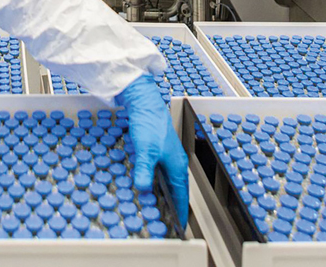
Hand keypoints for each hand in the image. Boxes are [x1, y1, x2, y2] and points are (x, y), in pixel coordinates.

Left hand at [115, 76, 189, 225]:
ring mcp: (166, 154)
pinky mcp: (156, 148)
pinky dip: (155, 180)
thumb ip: (145, 170)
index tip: (179, 223)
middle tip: (168, 218)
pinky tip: (146, 182)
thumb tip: (144, 189)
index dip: (180, 209)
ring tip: (157, 205)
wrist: (144, 102)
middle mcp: (174, 161)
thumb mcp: (145, 150)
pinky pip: (159, 170)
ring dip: (163, 192)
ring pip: (167, 179)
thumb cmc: (149, 124)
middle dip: (173, 203)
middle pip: (176, 188)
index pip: (181, 193)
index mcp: (176, 165)